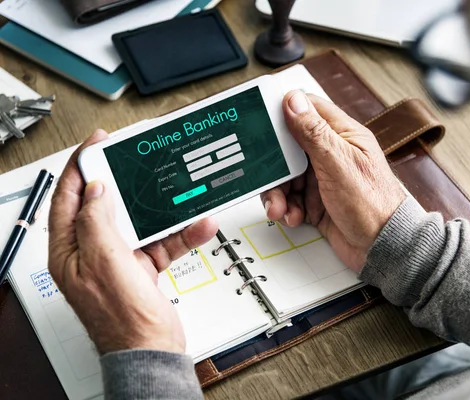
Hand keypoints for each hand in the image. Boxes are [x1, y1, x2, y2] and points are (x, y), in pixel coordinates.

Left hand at [48, 130, 218, 354]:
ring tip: (180, 194)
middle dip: (124, 182)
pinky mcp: (144, 267)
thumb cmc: (122, 320)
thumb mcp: (105, 261)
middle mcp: (92, 252)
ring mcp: (119, 260)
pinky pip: (163, 242)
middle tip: (137, 160)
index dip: (80, 167)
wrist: (152, 349)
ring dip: (164, 210)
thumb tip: (96, 190)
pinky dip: (182, 233)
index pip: (68, 198)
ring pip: (140, 222)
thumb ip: (97, 221)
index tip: (97, 144)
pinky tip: (200, 225)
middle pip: (106, 205)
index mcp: (70, 250)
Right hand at [261, 91, 405, 271]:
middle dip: (274, 165)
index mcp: (343, 135)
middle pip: (288, 147)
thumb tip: (293, 101)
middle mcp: (331, 154)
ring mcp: (322, 178)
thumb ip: (314, 133)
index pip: (307, 109)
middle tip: (269, 177)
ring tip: (280, 207)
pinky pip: (289, 198)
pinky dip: (286, 208)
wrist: (382, 249)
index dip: (283, 112)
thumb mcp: (339, 164)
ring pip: (285, 175)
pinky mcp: (315, 201)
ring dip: (277, 192)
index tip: (262, 122)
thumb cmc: (374, 206)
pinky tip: (293, 216)